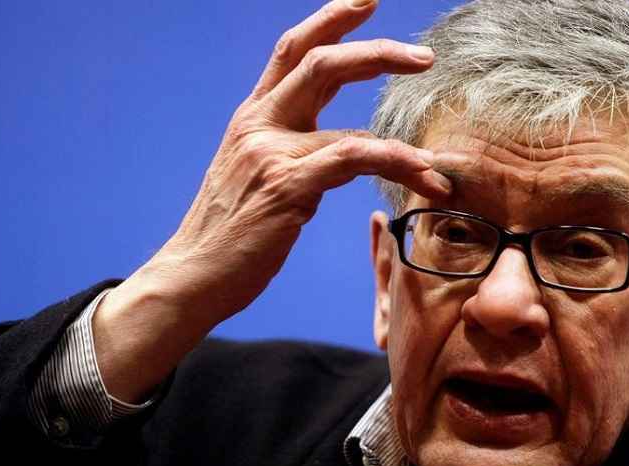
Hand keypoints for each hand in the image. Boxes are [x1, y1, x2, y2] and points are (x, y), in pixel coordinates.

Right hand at [93, 0, 450, 401]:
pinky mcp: (286, 185)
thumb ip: (285, 151)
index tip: (368, 0)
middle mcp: (258, 124)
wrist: (190, 275)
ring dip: (403, 138)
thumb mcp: (250, 178)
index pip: (291, 51)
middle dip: (377, 51)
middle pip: (319, 60)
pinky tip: (422, 178)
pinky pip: (353, 158)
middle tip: (423, 57)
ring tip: (438, 164)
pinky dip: (395, 163)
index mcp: (251, 119)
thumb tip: (330, 151)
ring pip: (349, 119)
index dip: (331, 19)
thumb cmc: (227, 235)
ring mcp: (270, 152)